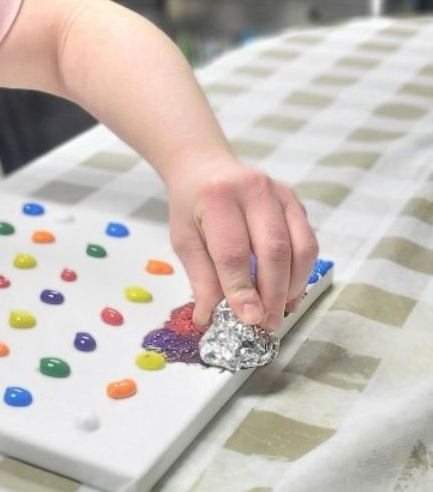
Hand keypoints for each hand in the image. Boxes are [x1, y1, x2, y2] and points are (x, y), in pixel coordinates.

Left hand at [166, 155, 319, 331]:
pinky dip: (303, 272)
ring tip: (280, 312)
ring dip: (293, 286)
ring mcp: (280, 193)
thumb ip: (201, 278)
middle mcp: (253, 190)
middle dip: (273, 293)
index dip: (242, 288)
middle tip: (267, 324)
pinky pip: (308, 241)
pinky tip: (290, 292)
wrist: (205, 167)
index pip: (234, 251)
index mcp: (217, 198)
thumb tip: (209, 319)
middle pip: (273, 249)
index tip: (249, 319)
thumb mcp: (184, 240)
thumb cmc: (192, 207)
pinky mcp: (295, 201)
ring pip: (300, 246)